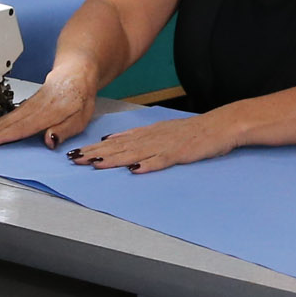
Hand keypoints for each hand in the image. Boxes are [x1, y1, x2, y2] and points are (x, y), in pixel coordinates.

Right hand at [0, 68, 99, 150]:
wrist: (75, 72)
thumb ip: (65, 129)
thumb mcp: (81, 117)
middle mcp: (34, 107)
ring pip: (1, 119)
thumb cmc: (79, 97)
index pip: (22, 126)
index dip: (3, 135)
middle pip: (5, 122)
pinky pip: (3, 116)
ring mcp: (26, 105)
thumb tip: (50, 140)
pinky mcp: (23, 106)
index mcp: (49, 111)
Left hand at [66, 114, 237, 174]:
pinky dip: (149, 165)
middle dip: (96, 154)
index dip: (94, 148)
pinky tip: (135, 170)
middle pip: (119, 147)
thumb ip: (137, 137)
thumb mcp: (160, 131)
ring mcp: (166, 145)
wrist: (219, 126)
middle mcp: (152, 137)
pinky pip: (162, 160)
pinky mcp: (180, 153)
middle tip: (76, 160)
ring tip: (96, 164)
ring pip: (135, 153)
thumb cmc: (191, 132)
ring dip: (115, 159)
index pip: (115, 142)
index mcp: (147, 133)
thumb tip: (111, 141)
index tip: (76, 153)